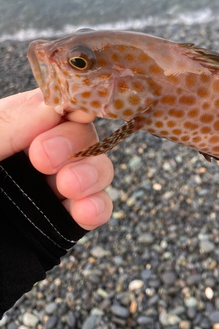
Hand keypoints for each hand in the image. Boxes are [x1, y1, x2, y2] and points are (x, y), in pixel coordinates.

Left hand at [0, 89, 112, 229]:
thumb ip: (5, 126)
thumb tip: (54, 105)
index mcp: (6, 131)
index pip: (51, 104)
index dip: (67, 104)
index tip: (67, 112)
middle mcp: (32, 157)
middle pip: (80, 133)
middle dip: (72, 143)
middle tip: (43, 159)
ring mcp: (48, 191)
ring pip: (95, 167)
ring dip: (91, 173)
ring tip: (69, 186)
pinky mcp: (61, 224)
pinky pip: (96, 207)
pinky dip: (99, 206)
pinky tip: (86, 212)